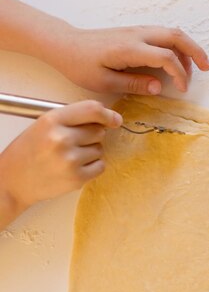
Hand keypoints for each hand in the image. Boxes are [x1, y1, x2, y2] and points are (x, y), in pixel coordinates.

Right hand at [0, 100, 120, 218]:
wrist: (12, 181)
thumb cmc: (30, 150)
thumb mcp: (44, 124)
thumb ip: (73, 118)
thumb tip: (109, 118)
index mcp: (52, 120)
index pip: (92, 109)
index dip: (107, 114)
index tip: (114, 119)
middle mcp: (62, 138)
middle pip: (99, 130)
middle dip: (91, 135)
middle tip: (73, 143)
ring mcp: (70, 160)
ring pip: (100, 148)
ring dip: (90, 152)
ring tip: (69, 156)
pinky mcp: (77, 178)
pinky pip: (101, 165)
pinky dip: (92, 166)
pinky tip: (75, 167)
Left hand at [46, 25, 208, 94]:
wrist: (65, 44)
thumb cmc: (80, 65)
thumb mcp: (104, 82)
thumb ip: (134, 84)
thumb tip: (159, 87)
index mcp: (130, 49)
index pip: (166, 57)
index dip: (179, 73)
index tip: (182, 89)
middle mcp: (138, 35)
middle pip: (176, 36)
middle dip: (196, 51)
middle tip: (207, 67)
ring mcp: (138, 30)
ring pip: (172, 32)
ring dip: (188, 47)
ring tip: (195, 66)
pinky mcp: (136, 32)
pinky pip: (164, 34)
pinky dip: (177, 44)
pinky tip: (178, 59)